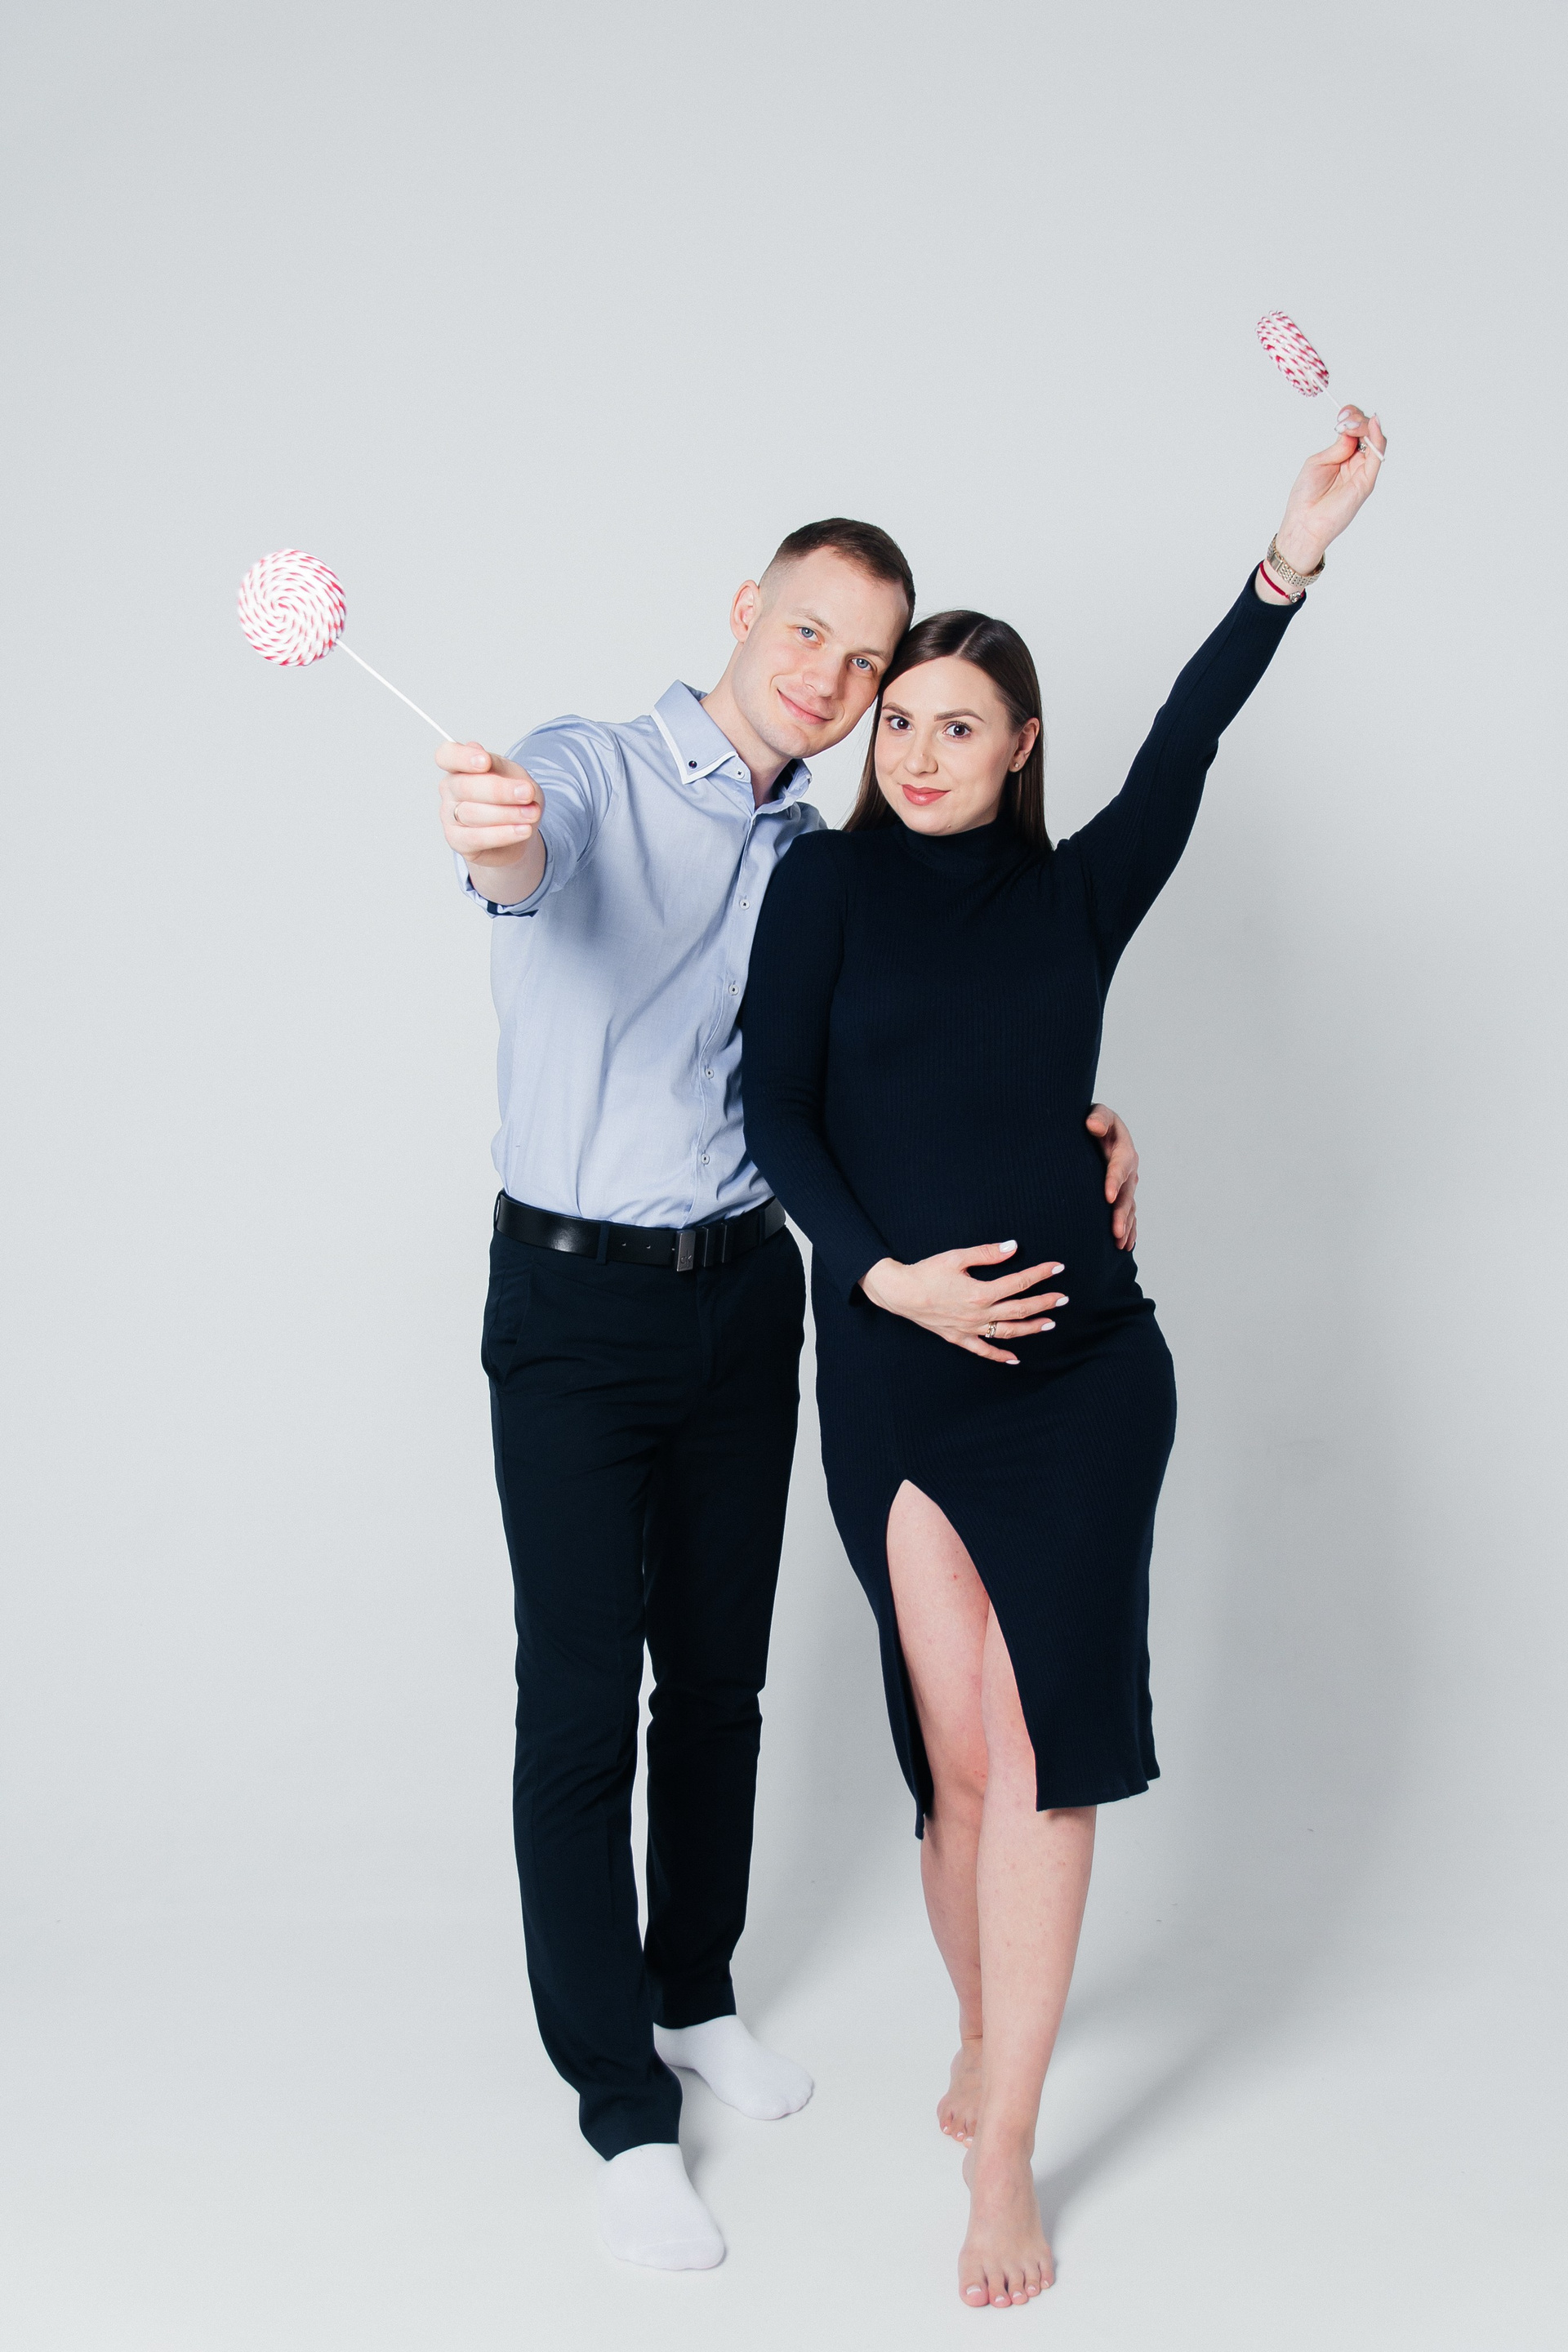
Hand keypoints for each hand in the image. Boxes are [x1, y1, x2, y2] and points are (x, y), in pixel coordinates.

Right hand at [436, 741, 544, 900]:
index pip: (447, 755)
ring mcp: (449, 816)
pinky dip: (503, 834)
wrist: (520, 830)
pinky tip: (523, 830)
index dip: (463, 757)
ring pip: (472, 813)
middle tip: (527, 793)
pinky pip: (477, 838)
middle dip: (499, 790)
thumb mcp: (515, 776)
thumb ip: (502, 768)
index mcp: (460, 766)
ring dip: (507, 814)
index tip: (486, 761)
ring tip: (532, 814)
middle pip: (464, 787)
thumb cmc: (513, 798)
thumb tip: (489, 762)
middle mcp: (450, 789)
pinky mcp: (457, 841)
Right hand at [860, 1241, 1066, 1365]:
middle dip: (1044, 1303)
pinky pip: (983, 1351)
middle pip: (1019, 1309)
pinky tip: (1014, 1359)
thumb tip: (1013, 1247)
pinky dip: (999, 1356)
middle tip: (1063, 1298)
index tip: (1057, 1268)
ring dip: (1031, 1328)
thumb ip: (987, 1253)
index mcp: (980, 1292)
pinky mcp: (959, 1337)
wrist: (900, 1293)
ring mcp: (970, 1329)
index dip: (1040, 1274)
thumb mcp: (957, 1256)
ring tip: (1050, 1323)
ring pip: (1007, 1332)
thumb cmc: (927, 1272)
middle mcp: (979, 1314)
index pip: (1018, 1282)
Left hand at [1086, 1102, 1138, 1251]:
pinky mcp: (1123, 1193)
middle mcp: (1129, 1169)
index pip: (1119, 1166)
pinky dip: (1129, 1229)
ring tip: (1120, 1243)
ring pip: (1128, 1208)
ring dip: (1125, 1226)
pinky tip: (1125, 1245)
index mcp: (1124, 1150)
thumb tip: (1094, 1125)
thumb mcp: (1099, 1113)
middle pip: (1126, 1194)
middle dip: (1121, 1213)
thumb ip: (1098, 1117)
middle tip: (1115, 1231)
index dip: (1114, 1181)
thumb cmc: (1097, 1120)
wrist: (1100, 1128)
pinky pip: (1129, 1214)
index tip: (1108, 1196)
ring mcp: (1128, 1184)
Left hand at [1272, 404, 1387, 575]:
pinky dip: (1377, 439)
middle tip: (1343, 419)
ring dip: (1365, 426)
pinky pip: (1377, 456)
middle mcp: (1355, 463)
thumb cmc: (1306, 496)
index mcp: (1342, 457)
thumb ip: (1338, 447)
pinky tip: (1373, 426)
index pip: (1354, 430)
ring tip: (1350, 423)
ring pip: (1374, 441)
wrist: (1304, 522)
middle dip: (1358, 419)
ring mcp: (1362, 472)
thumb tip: (1351, 430)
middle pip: (1367, 432)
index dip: (1351, 417)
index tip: (1341, 414)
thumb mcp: (1319, 462)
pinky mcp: (1366, 482)